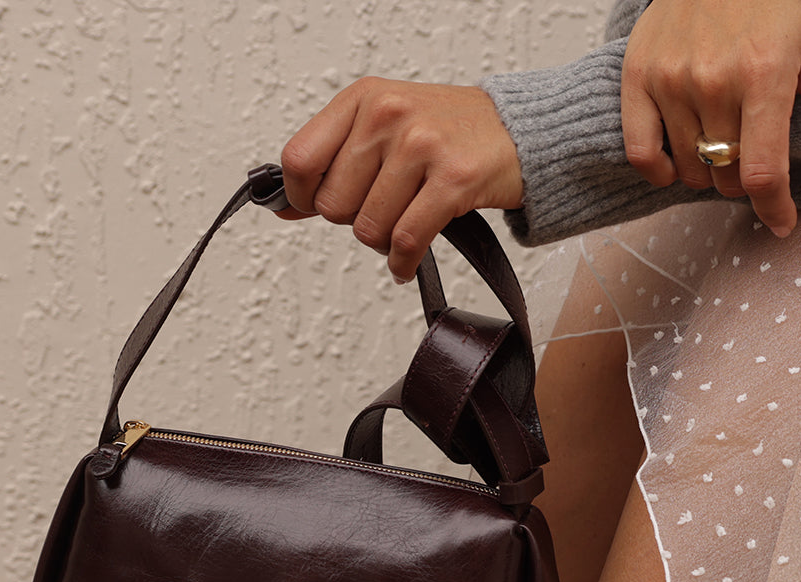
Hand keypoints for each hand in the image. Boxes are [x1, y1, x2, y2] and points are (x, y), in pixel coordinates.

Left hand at [276, 79, 523, 281]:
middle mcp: (388, 115)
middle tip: (384, 210)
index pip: (300, 160)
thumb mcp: (383, 128)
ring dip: (384, 243)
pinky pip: (406, 242)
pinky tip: (406, 260)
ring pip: (369, 229)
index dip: (303, 197)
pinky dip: (402, 263)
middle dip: (356, 220)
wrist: (517, 132)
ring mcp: (421, 146)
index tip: (319, 206)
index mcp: (363, 99)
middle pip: (334, 205)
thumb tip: (284, 205)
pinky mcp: (453, 180)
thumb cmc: (448, 133)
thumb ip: (333, 163)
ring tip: (404, 225)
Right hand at [620, 0, 800, 236]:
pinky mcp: (638, 79)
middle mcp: (714, 80)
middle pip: (728, 178)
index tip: (782, 223)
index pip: (765, 172)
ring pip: (691, 172)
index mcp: (764, 73)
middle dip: (745, 180)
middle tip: (751, 152)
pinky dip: (661, 171)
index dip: (775, 209)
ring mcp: (671, 80)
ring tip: (719, 141)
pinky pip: (643, 155)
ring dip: (708, 172)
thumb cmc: (769, 5)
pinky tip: (678, 163)